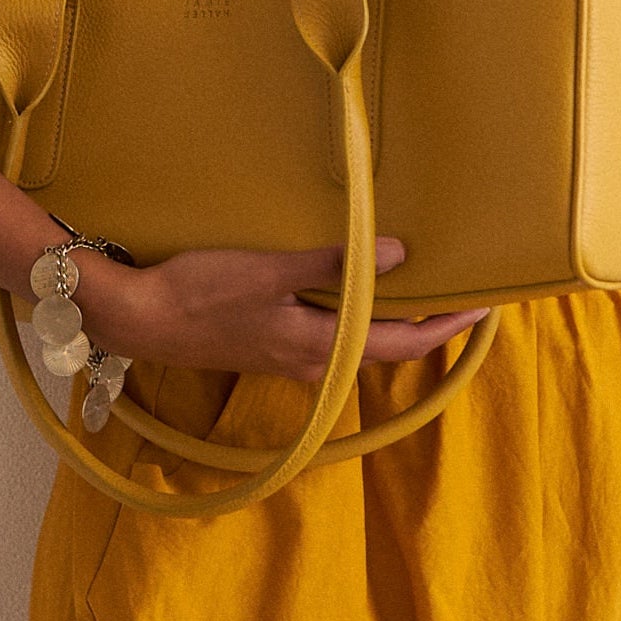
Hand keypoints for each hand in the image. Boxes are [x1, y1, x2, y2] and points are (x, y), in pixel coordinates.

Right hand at [70, 234, 491, 379]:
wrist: (136, 318)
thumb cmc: (200, 293)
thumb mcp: (269, 271)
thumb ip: (333, 265)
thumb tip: (398, 257)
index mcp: (320, 348)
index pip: (404, 345)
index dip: (447, 328)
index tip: (483, 309)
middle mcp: (312, 362)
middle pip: (387, 348)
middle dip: (430, 326)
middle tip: (463, 296)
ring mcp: (289, 358)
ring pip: (359, 344)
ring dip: (393, 322)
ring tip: (421, 292)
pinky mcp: (270, 346)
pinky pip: (332, 336)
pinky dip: (358, 317)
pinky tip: (356, 294)